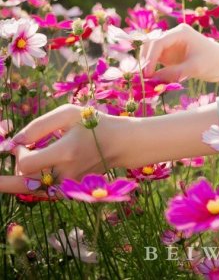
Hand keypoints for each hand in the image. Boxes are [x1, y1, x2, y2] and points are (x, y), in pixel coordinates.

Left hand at [0, 104, 130, 195]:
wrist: (119, 143)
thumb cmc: (92, 123)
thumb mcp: (68, 114)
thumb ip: (38, 126)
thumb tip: (13, 142)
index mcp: (66, 152)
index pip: (27, 164)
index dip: (19, 154)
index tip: (24, 143)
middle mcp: (66, 173)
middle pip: (24, 184)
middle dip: (8, 177)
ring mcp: (68, 186)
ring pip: (32, 189)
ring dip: (21, 178)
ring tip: (15, 170)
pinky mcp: (69, 192)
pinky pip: (43, 192)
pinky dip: (33, 183)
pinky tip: (29, 174)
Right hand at [140, 23, 218, 83]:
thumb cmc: (213, 61)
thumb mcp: (194, 68)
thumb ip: (173, 73)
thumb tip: (152, 79)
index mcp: (180, 32)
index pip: (158, 42)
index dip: (150, 58)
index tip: (147, 74)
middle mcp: (173, 36)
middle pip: (150, 44)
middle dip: (145, 59)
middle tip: (142, 78)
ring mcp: (170, 45)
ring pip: (150, 51)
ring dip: (146, 64)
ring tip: (145, 80)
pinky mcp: (170, 55)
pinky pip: (155, 60)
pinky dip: (151, 69)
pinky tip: (151, 80)